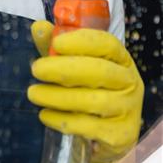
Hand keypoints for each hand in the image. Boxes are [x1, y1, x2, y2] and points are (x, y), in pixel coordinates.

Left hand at [28, 21, 143, 162]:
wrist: (108, 132)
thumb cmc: (89, 88)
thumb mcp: (75, 63)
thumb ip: (57, 45)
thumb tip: (38, 28)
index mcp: (121, 58)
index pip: (107, 44)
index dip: (81, 41)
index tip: (55, 43)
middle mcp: (130, 82)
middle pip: (99, 71)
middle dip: (63, 69)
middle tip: (36, 69)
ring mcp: (128, 109)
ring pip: (93, 101)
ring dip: (58, 96)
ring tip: (33, 93)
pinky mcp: (121, 135)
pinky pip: (89, 126)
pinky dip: (62, 119)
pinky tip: (45, 114)